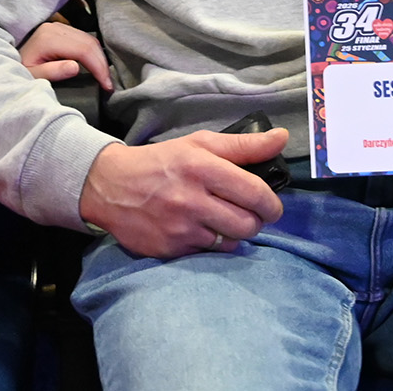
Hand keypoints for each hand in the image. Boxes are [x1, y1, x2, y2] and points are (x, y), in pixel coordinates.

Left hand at [20, 21, 111, 88]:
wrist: (4, 63)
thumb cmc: (18, 71)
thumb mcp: (32, 76)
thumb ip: (52, 71)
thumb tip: (76, 67)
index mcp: (48, 38)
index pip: (82, 50)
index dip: (98, 67)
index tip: (106, 85)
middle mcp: (55, 28)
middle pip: (89, 42)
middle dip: (102, 64)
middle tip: (109, 84)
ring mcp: (58, 27)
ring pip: (89, 39)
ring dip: (99, 58)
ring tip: (105, 78)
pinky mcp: (61, 30)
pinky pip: (83, 38)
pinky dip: (93, 52)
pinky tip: (96, 66)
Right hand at [78, 128, 288, 257]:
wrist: (109, 186)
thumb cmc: (162, 162)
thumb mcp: (199, 144)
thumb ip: (244, 145)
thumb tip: (283, 138)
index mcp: (202, 167)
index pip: (254, 192)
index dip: (272, 204)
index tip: (272, 207)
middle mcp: (191, 199)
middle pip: (247, 224)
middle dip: (256, 221)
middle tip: (248, 214)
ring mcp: (179, 228)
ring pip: (230, 242)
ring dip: (233, 233)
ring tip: (222, 220)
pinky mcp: (169, 250)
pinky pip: (206, 253)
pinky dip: (209, 243)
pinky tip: (197, 229)